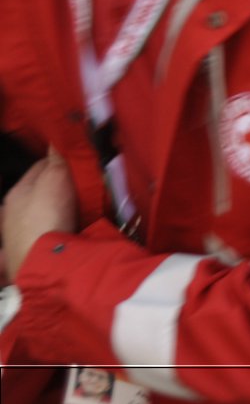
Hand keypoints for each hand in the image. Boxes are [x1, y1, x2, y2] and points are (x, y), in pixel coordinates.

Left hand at [2, 152, 75, 272]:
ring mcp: (17, 235)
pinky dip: (56, 228)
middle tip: (83, 187)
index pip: (41, 166)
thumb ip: (57, 159)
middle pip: (42, 191)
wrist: (42, 265)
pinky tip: (68, 231)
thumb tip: (57, 138)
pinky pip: (46, 232)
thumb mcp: (56, 180)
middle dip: (60, 187)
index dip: (62, 162)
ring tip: (78, 210)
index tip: (81, 163)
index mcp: (16, 192)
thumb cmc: (47, 217)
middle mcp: (11, 212)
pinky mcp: (27, 254)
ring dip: (57, 209)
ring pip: (43, 213)